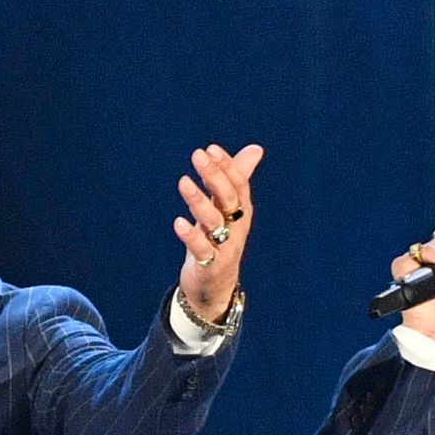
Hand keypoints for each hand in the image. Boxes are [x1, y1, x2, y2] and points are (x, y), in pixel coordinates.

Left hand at [172, 142, 266, 322]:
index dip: (226, 166)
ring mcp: (224, 247)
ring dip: (198, 201)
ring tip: (183, 182)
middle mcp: (236, 226)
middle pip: (228, 198)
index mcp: (241, 210)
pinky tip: (178, 222)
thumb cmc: (219, 240)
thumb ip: (237, 178)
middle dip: (214, 176)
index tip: (211, 148)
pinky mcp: (210, 265)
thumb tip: (256, 149)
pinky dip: (191, 236)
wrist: (216, 286)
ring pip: (214, 221)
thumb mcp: (227, 209)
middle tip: (198, 155)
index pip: (238, 184)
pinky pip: (202, 249)